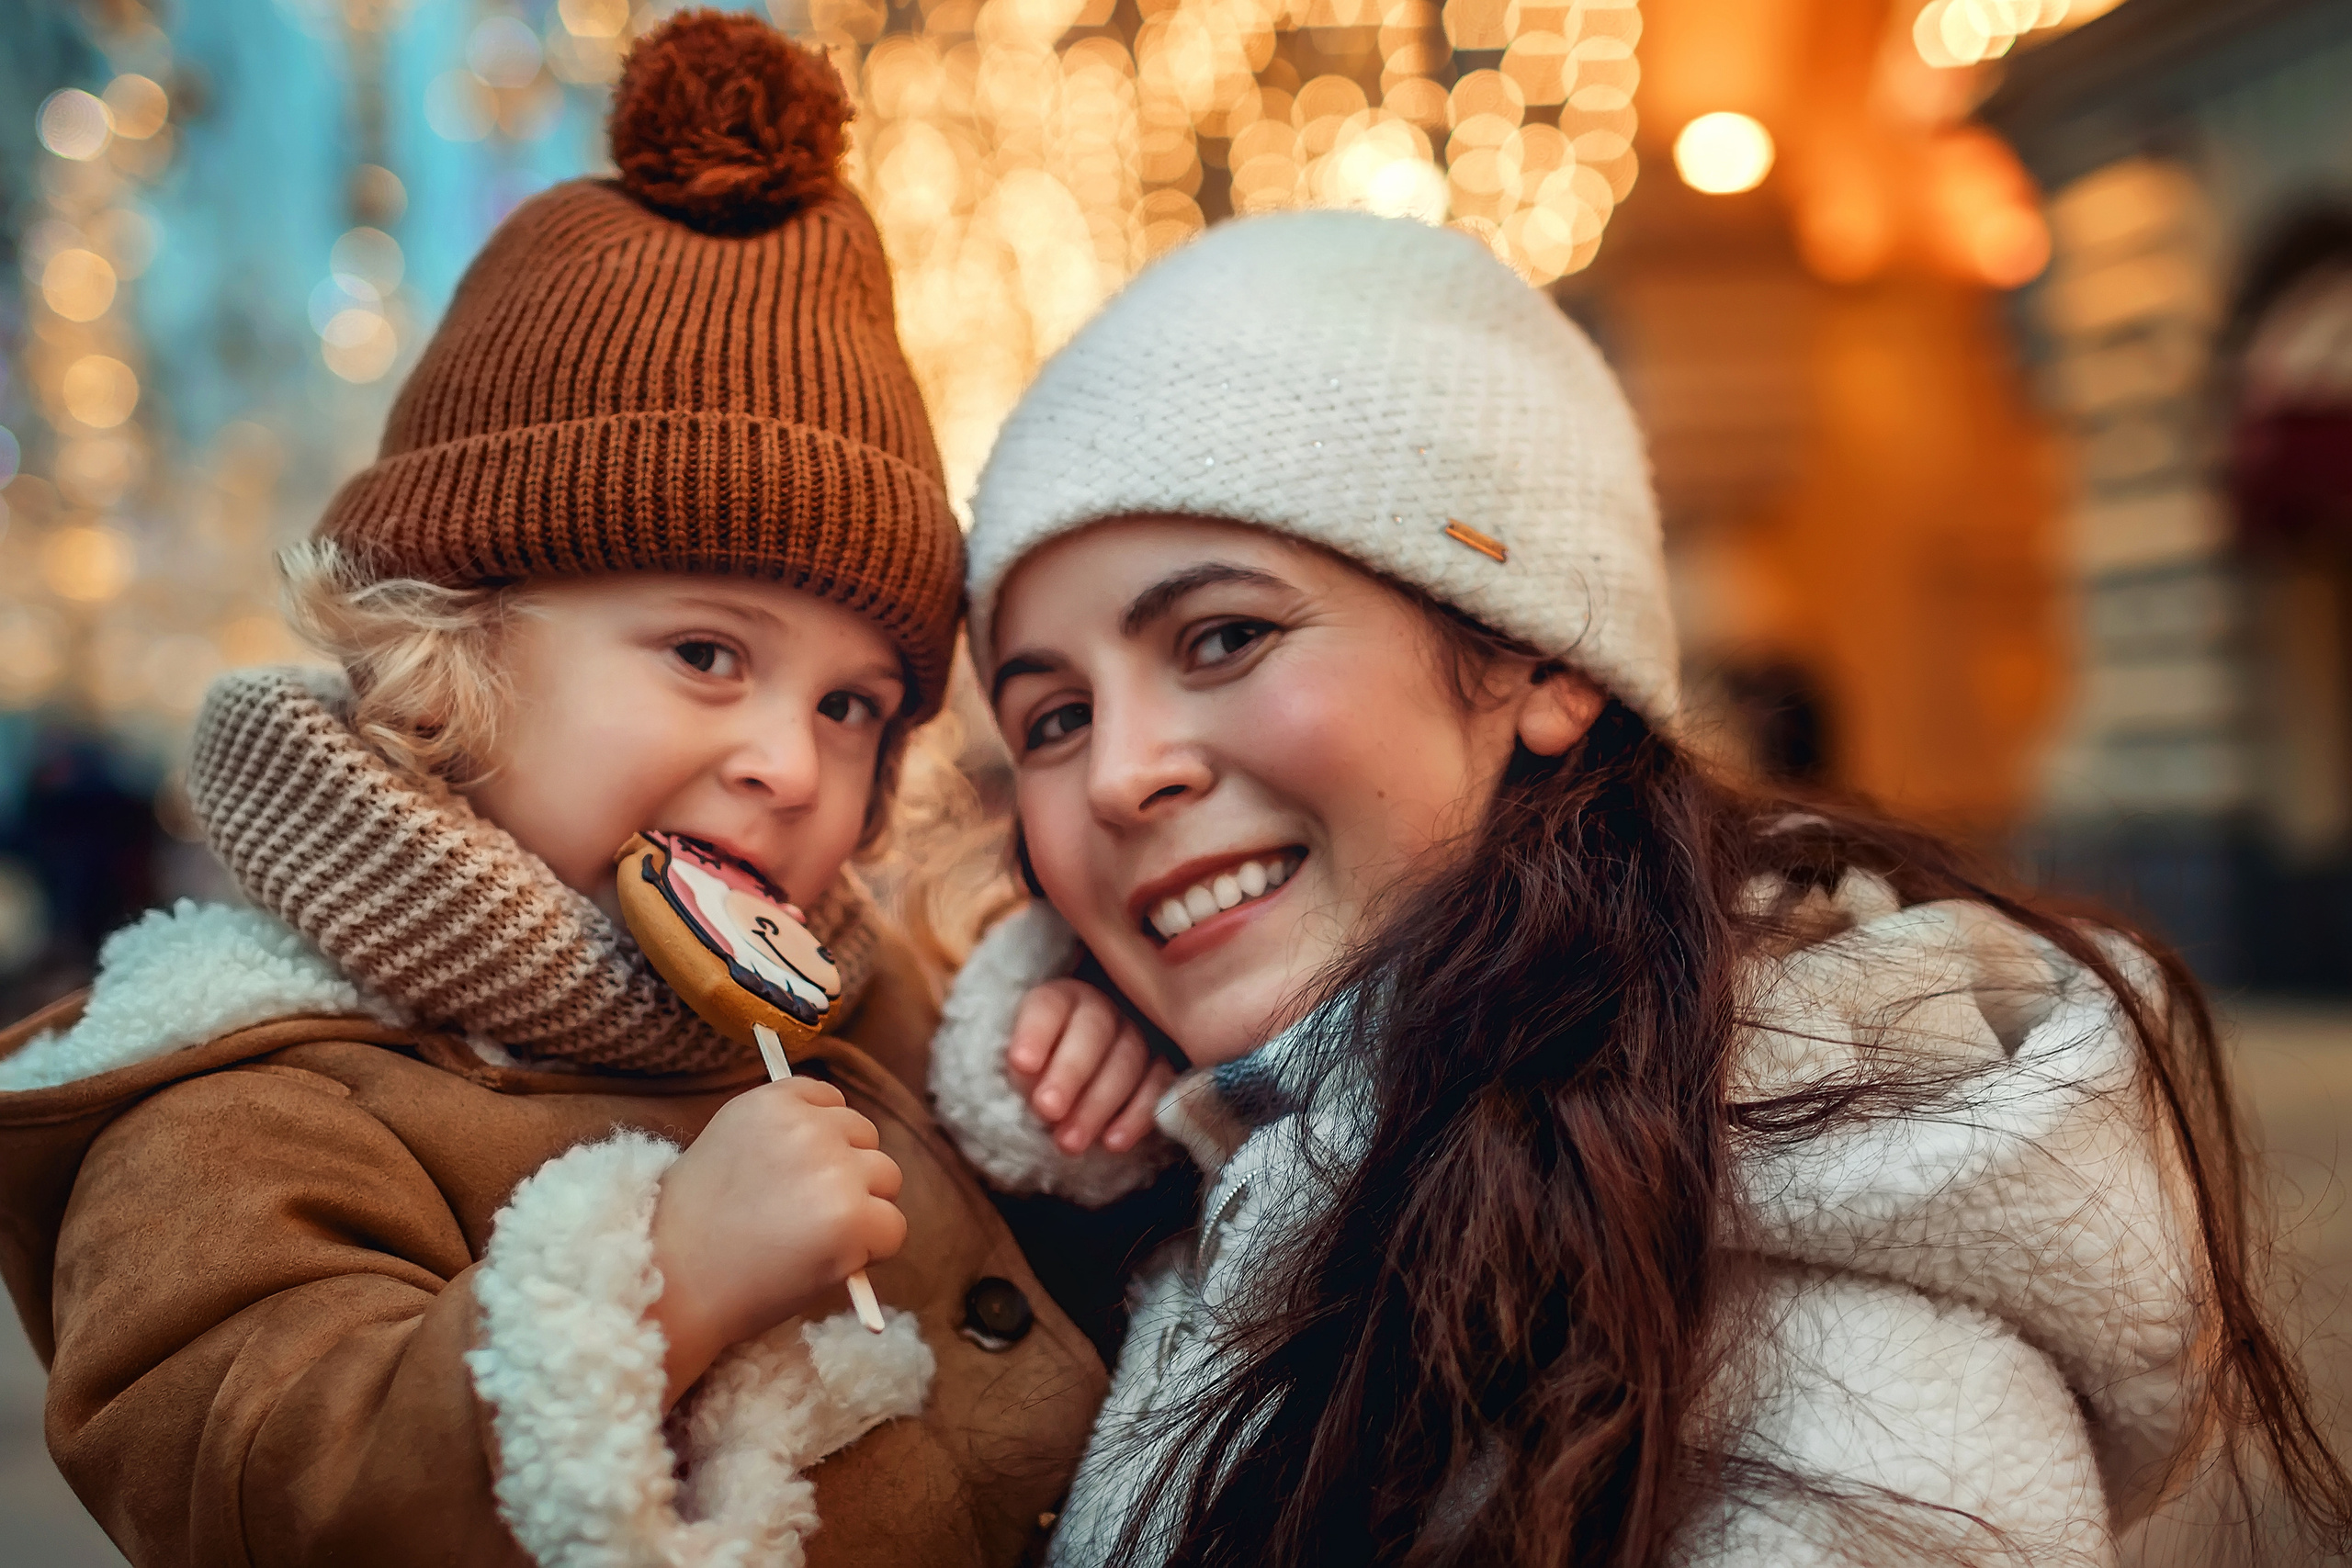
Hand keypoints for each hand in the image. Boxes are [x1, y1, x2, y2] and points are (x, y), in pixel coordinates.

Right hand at [648, 1077, 904, 1405]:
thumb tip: (840, 1146)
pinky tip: (829, 1263)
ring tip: (814, 1241)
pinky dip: (873, 1250)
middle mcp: (808, 1126)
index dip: (822, 1143)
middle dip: (848, 1173)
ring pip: (887, 1179)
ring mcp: (834, 1170)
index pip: (831, 1102)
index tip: (798, 1176)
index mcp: (773, 1100)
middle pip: (866, 1138)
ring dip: (864, 1209)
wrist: (670, 1283)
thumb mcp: (729, 1147)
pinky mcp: (853, 1218)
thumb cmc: (694, 1229)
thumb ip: (782, 1136)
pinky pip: (893, 1228)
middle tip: (805, 1217)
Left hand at [1005, 979, 1175, 1157]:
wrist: (1066, 1105)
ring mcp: (1139, 1038)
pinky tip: (1113, 1143)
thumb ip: (1023, 1067)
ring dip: (1098, 1104)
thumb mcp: (1021, 1068)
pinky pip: (1159, 1087)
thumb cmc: (1036, 1081)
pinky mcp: (1162, 1070)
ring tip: (1069, 1142)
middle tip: (1047, 1109)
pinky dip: (1137, 1116)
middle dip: (1069, 1072)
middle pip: (1094, 1030)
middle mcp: (1103, 1012)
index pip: (1050, 1006)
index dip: (1036, 1033)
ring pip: (1128, 1060)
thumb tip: (1027, 1076)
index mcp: (1061, 1000)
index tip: (1021, 1063)